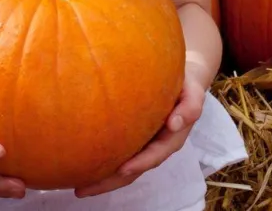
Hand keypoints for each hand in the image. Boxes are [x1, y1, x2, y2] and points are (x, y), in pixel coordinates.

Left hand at [73, 73, 205, 198]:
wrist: (182, 82)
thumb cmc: (186, 87)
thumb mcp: (193, 94)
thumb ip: (190, 107)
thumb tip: (174, 124)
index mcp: (170, 140)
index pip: (153, 156)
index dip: (139, 164)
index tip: (122, 170)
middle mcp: (155, 148)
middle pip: (133, 171)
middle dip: (110, 182)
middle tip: (83, 190)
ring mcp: (143, 145)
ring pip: (123, 168)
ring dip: (102, 179)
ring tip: (78, 187)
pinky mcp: (133, 139)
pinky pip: (118, 154)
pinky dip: (103, 163)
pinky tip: (83, 167)